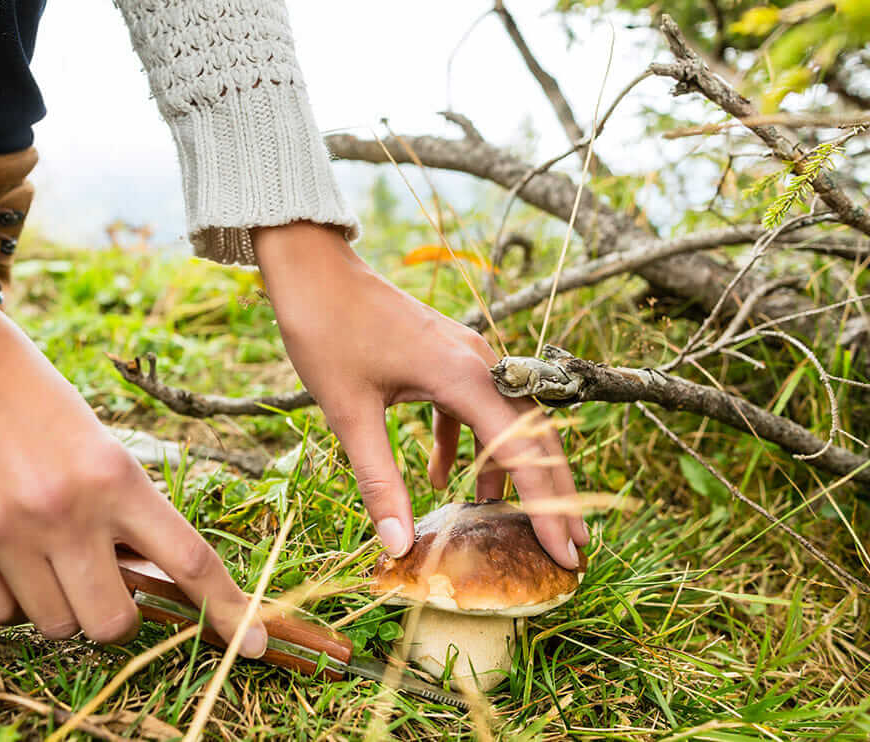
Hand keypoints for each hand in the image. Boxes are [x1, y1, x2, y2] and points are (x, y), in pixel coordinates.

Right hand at [0, 259, 265, 655]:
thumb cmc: (10, 373)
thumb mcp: (84, 429)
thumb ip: (114, 499)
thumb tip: (134, 567)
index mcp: (114, 471)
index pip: (188, 559)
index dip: (229, 611)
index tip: (255, 643)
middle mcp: (65, 511)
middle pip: (115, 623)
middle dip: (114, 611)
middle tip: (98, 574)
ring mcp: (3, 531)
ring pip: (54, 625)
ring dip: (56, 601)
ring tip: (36, 547)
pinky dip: (5, 598)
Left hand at [253, 223, 587, 568]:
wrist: (312, 268)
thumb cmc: (326, 331)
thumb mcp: (349, 414)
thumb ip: (378, 480)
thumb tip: (397, 546)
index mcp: (464, 376)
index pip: (524, 451)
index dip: (548, 506)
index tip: (567, 552)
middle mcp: (479, 364)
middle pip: (534, 436)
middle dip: (552, 494)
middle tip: (571, 549)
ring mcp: (465, 357)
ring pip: (506, 421)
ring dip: (510, 470)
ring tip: (512, 523)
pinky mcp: (445, 356)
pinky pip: (472, 407)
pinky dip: (466, 443)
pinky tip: (439, 477)